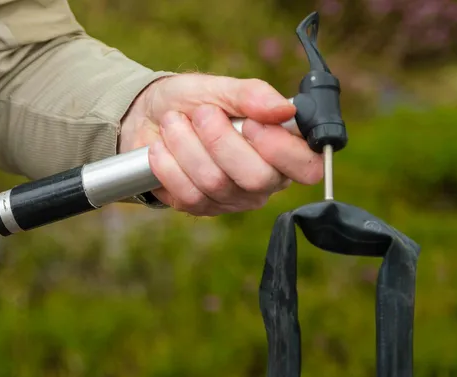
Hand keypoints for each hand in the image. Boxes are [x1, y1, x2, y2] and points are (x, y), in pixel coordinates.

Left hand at [119, 73, 323, 215]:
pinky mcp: (202, 208)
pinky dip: (168, 164)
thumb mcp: (221, 88)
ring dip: (186, 144)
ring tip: (173, 122)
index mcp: (283, 149)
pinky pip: (188, 194)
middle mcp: (265, 180)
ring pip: (215, 183)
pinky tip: (161, 147)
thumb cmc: (193, 101)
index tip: (250, 123)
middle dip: (221, 141)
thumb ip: (253, 96)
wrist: (149, 116)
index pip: (307, 167)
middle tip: (202, 114)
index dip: (280, 149)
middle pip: (257, 178)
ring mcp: (233, 198)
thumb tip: (285, 111)